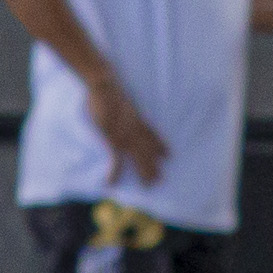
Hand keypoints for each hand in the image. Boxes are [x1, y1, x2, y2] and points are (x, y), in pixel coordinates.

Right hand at [88, 71, 170, 185]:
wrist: (104, 86)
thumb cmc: (108, 88)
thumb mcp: (120, 97)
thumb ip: (122, 105)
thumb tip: (119, 104)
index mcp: (136, 118)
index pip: (151, 134)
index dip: (160, 145)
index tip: (168, 155)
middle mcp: (135, 129)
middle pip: (148, 150)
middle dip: (154, 165)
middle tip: (160, 180)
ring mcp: (126, 135)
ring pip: (139, 158)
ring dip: (144, 172)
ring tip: (148, 186)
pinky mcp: (114, 139)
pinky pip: (116, 160)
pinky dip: (114, 172)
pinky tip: (111, 183)